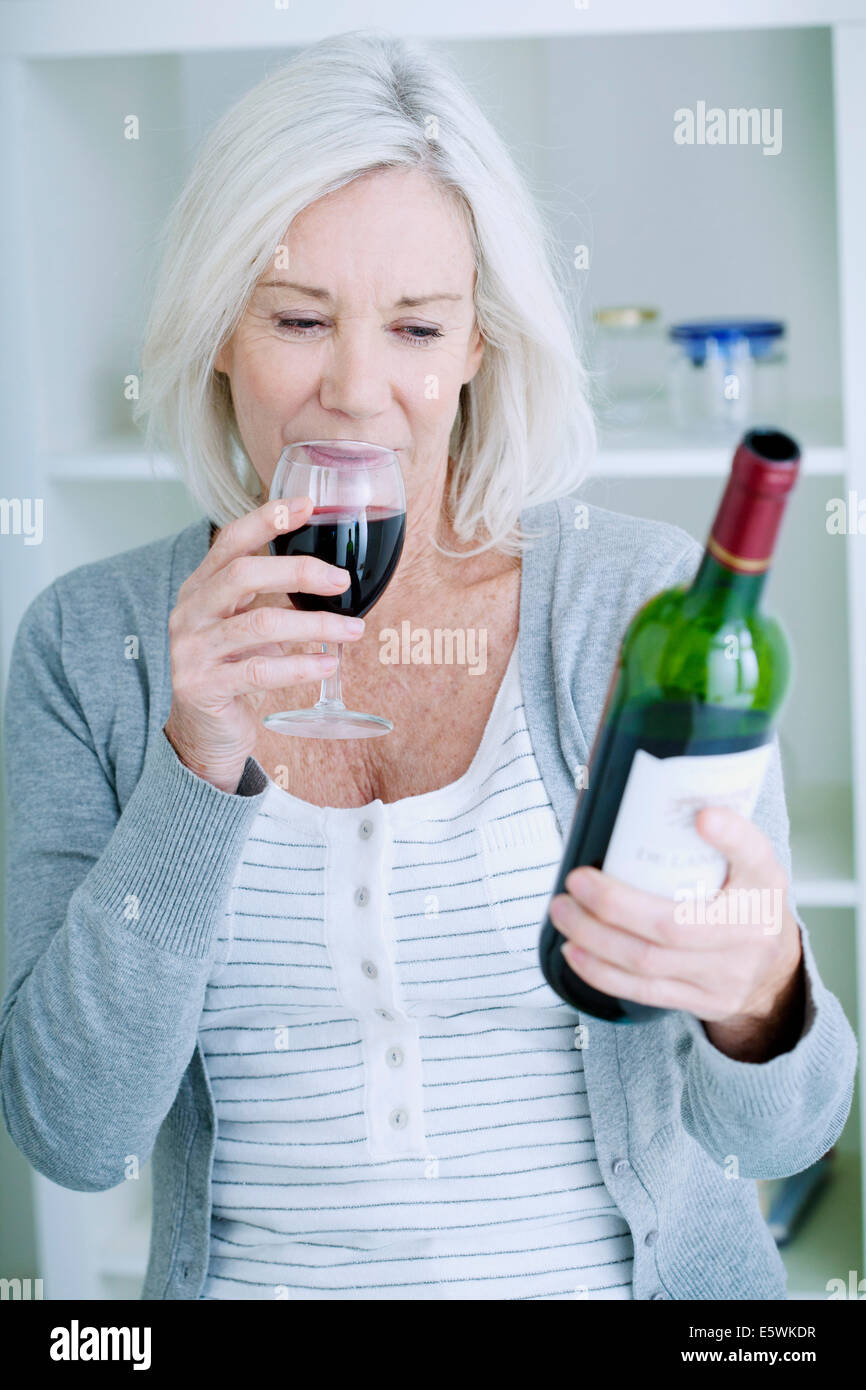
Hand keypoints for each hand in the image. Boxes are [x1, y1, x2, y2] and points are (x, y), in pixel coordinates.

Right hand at [163, 497, 366, 791]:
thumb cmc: (232, 670)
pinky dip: (300, 666)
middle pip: (243, 575)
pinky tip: (328, 664)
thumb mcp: (244, 625)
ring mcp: (193, 650)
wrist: (203, 732)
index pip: (230, 541)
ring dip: (314, 625)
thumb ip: (269, 597)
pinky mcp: (204, 687)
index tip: (307, 504)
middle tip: (342, 580)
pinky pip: (260, 671)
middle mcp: (190, 613)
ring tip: (353, 630)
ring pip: (259, 624)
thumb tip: (331, 574)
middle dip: (298, 571)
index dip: (266, 518)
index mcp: (201, 588)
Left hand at [549, 806, 804, 1056]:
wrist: (775, 966)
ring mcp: (728, 973)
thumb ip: (709, 837)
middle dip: (612, 904)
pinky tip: (575, 951)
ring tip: (563, 912)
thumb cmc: (743, 899)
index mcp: (763, 882)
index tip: (704, 816)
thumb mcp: (744, 862)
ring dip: (595, 937)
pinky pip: (644, 991)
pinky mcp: (706, 1001)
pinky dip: (601, 971)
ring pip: (648, 961)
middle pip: (673, 924)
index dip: (731, 837)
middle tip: (575, 881)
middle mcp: (752, 930)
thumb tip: (640, 803)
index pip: (754, 855)